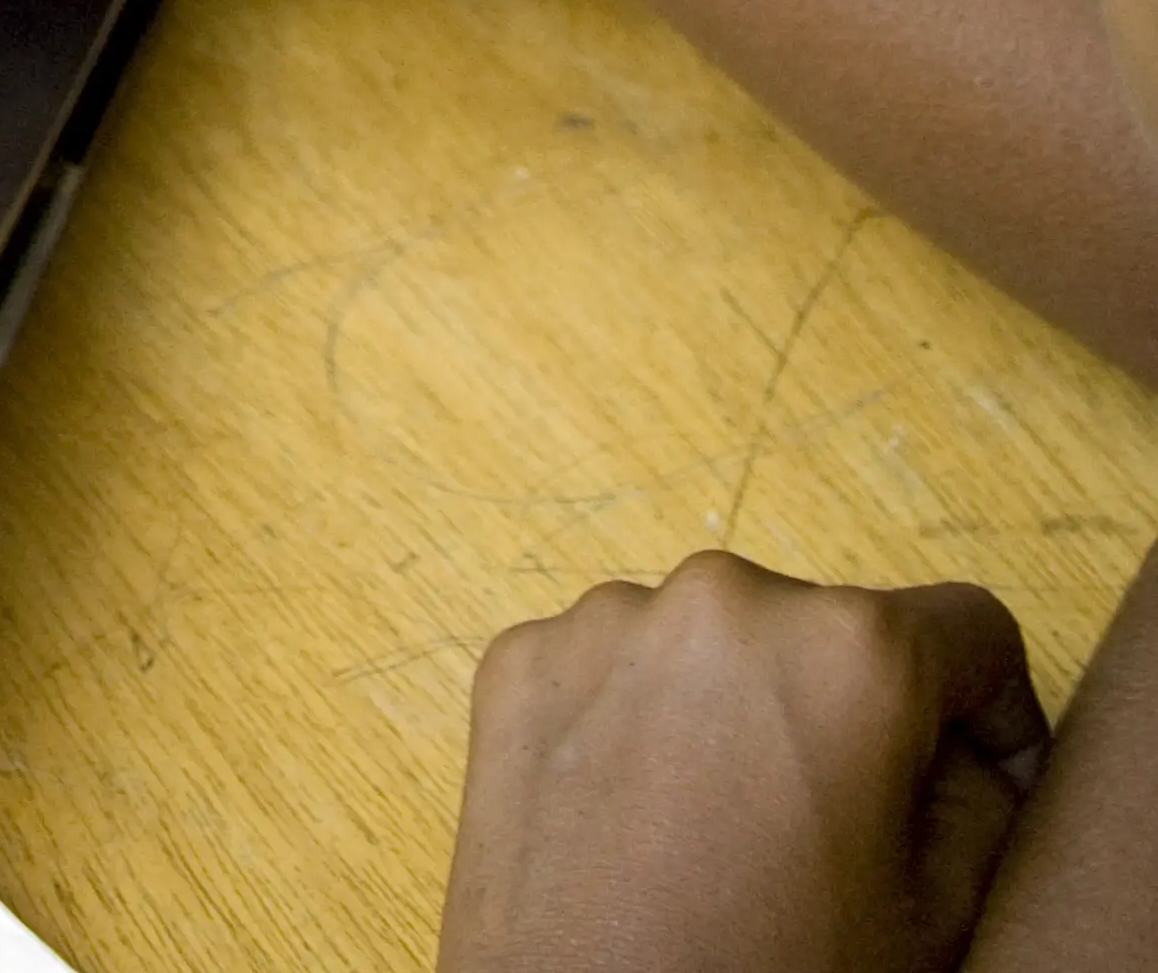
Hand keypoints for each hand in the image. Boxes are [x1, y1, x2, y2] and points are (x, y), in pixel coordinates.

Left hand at [441, 552, 1042, 972]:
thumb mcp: (945, 911)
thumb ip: (984, 795)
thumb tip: (965, 745)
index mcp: (849, 650)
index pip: (969, 631)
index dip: (991, 714)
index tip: (975, 776)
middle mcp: (722, 599)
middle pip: (826, 634)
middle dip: (847, 718)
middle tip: (833, 831)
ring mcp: (602, 621)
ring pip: (712, 648)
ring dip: (732, 714)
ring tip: (724, 834)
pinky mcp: (519, 660)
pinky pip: (611, 670)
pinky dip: (634, 726)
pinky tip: (641, 822)